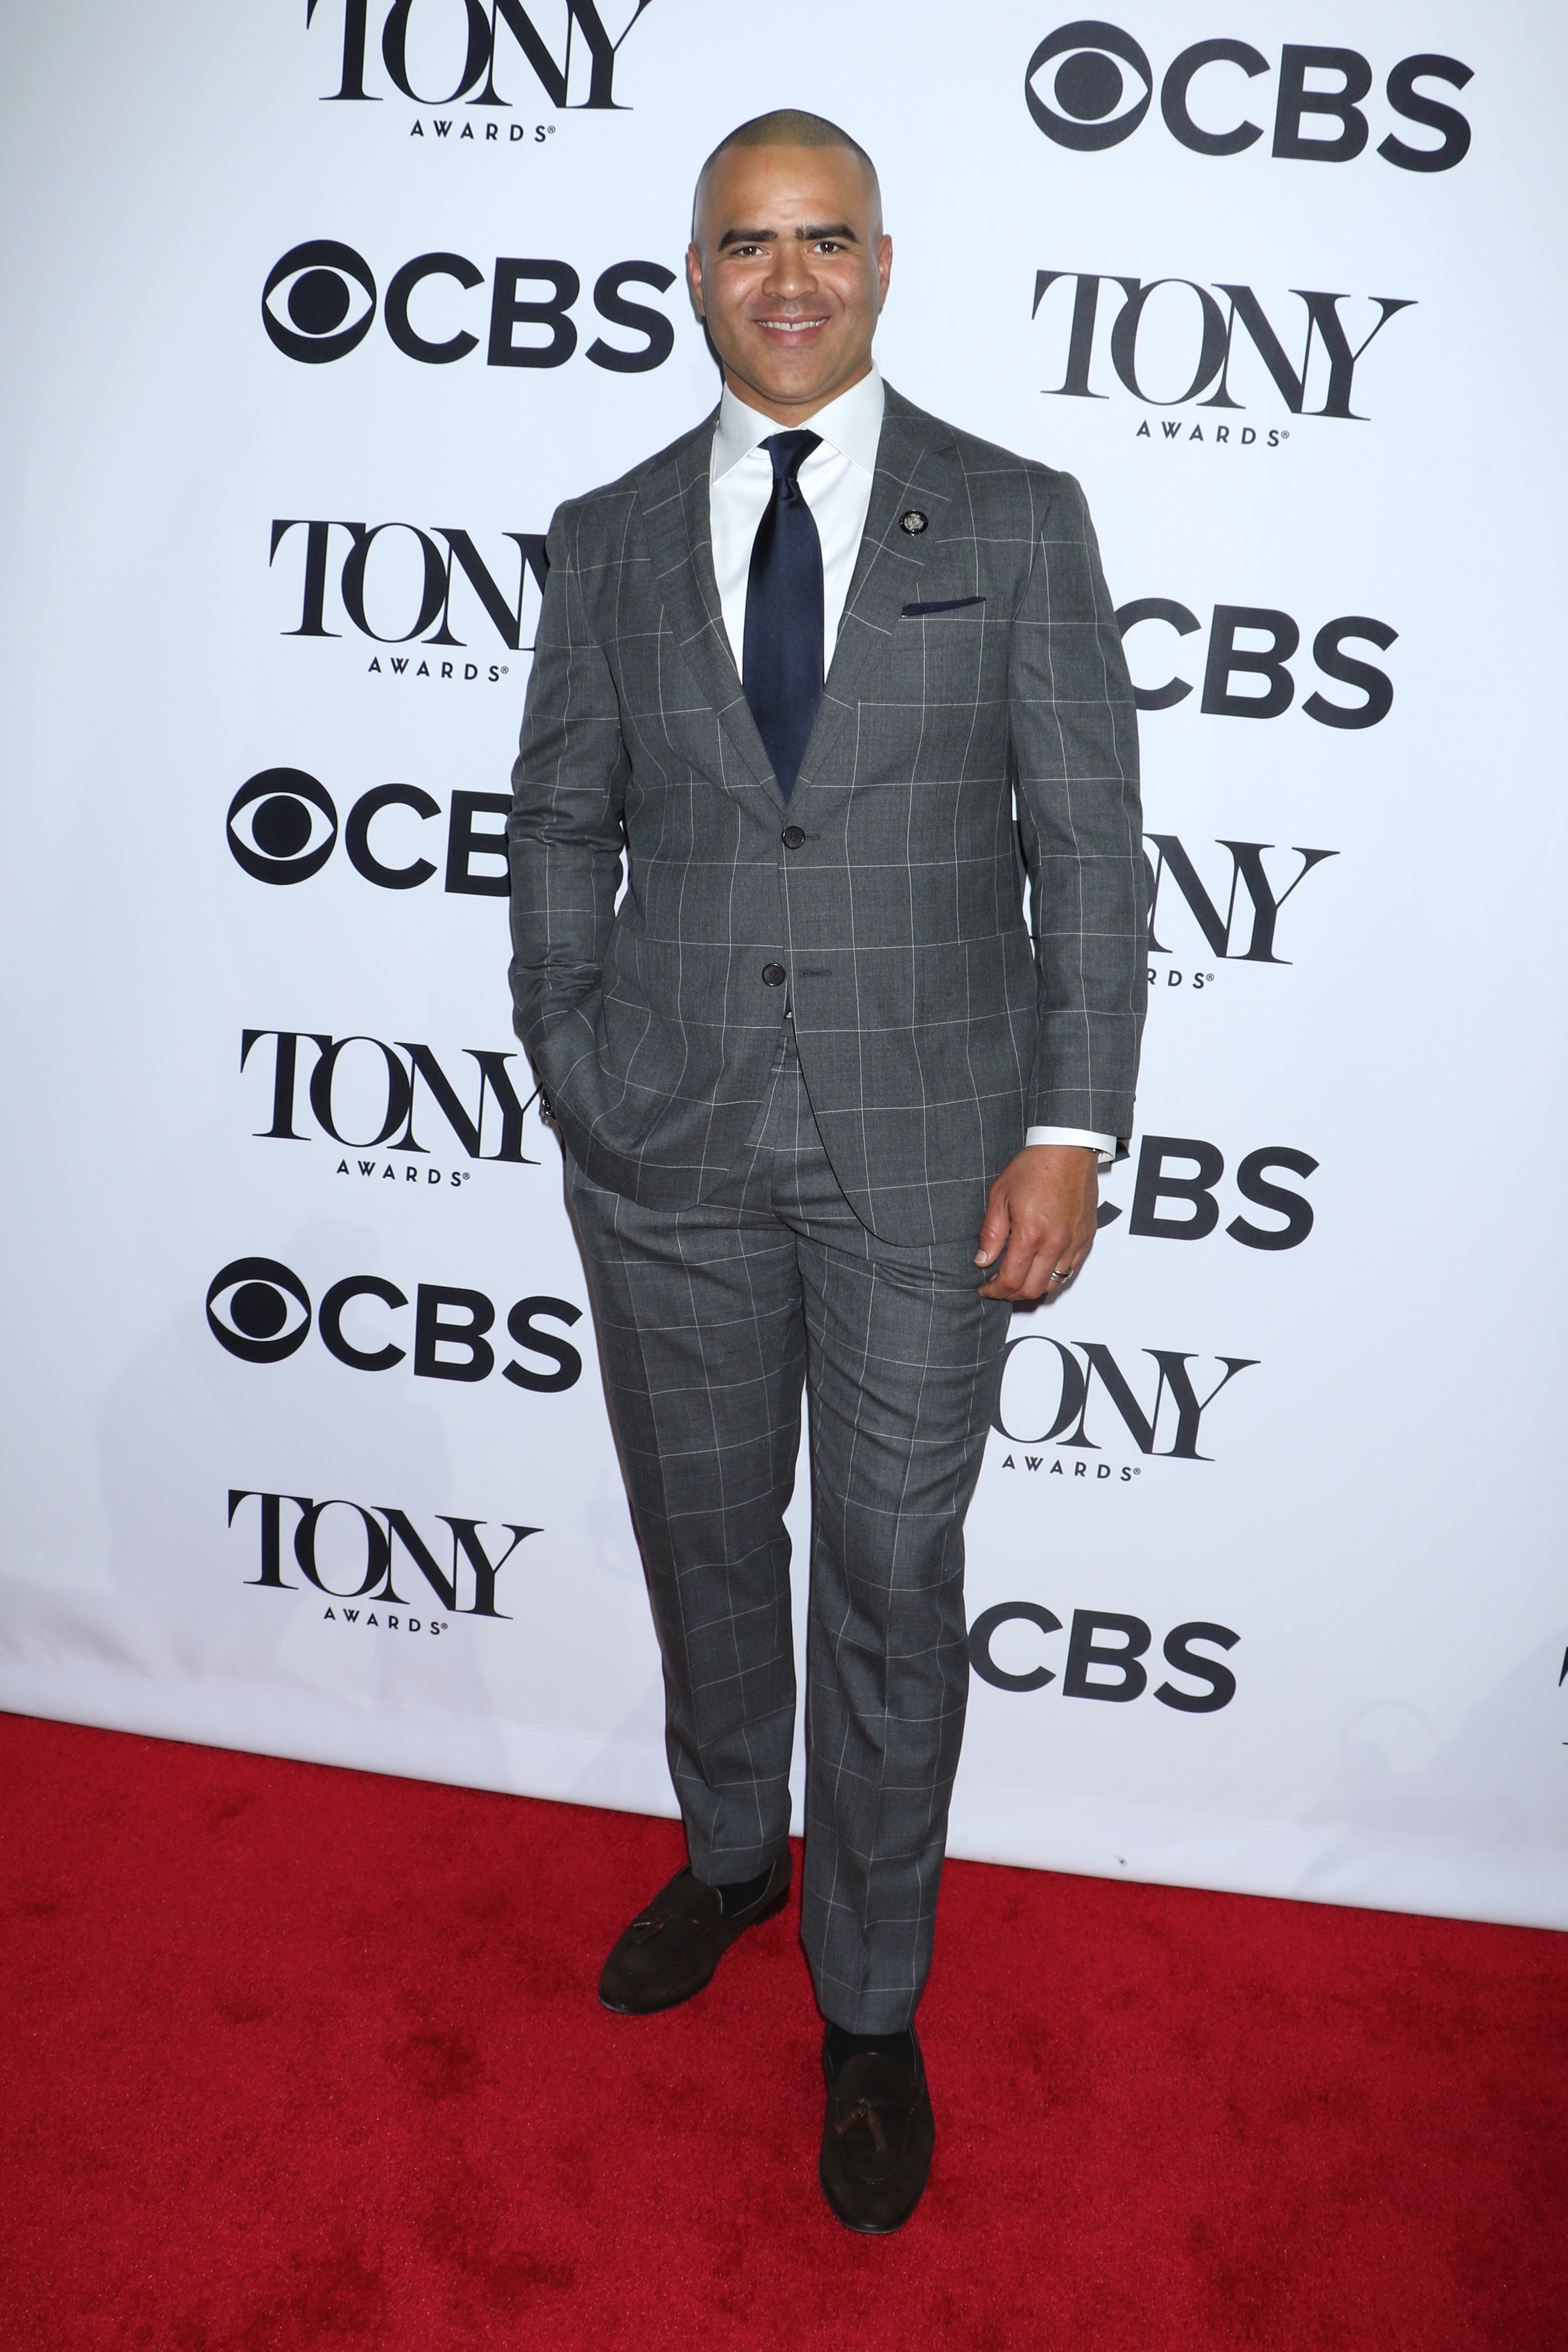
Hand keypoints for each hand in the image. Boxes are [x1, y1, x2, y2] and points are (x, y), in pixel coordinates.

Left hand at [975, 1145, 1097, 1301]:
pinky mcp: (1086, 1237)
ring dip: (1034, 1287)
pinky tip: (1041, 1264)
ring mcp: (1074, 1242)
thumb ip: (991, 1234)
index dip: (995, 1291)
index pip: (1011, 1280)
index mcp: (1031, 1235)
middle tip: (999, 1287)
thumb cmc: (1034, 1167)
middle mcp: (1056, 1244)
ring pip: (1055, 1283)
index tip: (986, 1289)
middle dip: (1012, 1294)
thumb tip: (983, 1260)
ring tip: (1020, 1277)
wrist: (1067, 1149)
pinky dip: (1054, 1274)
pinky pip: (1071, 1268)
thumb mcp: (1000, 1197)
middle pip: (1033, 1289)